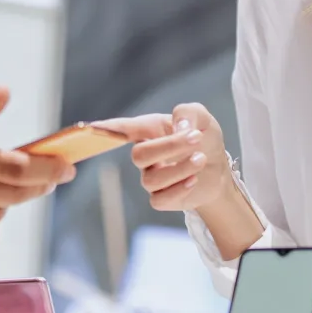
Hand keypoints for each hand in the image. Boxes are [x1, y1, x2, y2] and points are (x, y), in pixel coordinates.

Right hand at [109, 104, 231, 211]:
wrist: (218, 170)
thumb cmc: (204, 139)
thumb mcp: (202, 118)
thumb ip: (189, 113)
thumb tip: (179, 127)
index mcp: (149, 130)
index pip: (123, 129)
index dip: (107, 130)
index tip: (92, 127)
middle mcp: (145, 153)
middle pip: (139, 155)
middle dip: (170, 146)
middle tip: (196, 138)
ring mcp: (150, 177)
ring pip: (151, 179)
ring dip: (181, 168)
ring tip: (201, 158)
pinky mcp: (161, 198)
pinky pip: (158, 200)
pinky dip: (179, 189)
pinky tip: (194, 180)